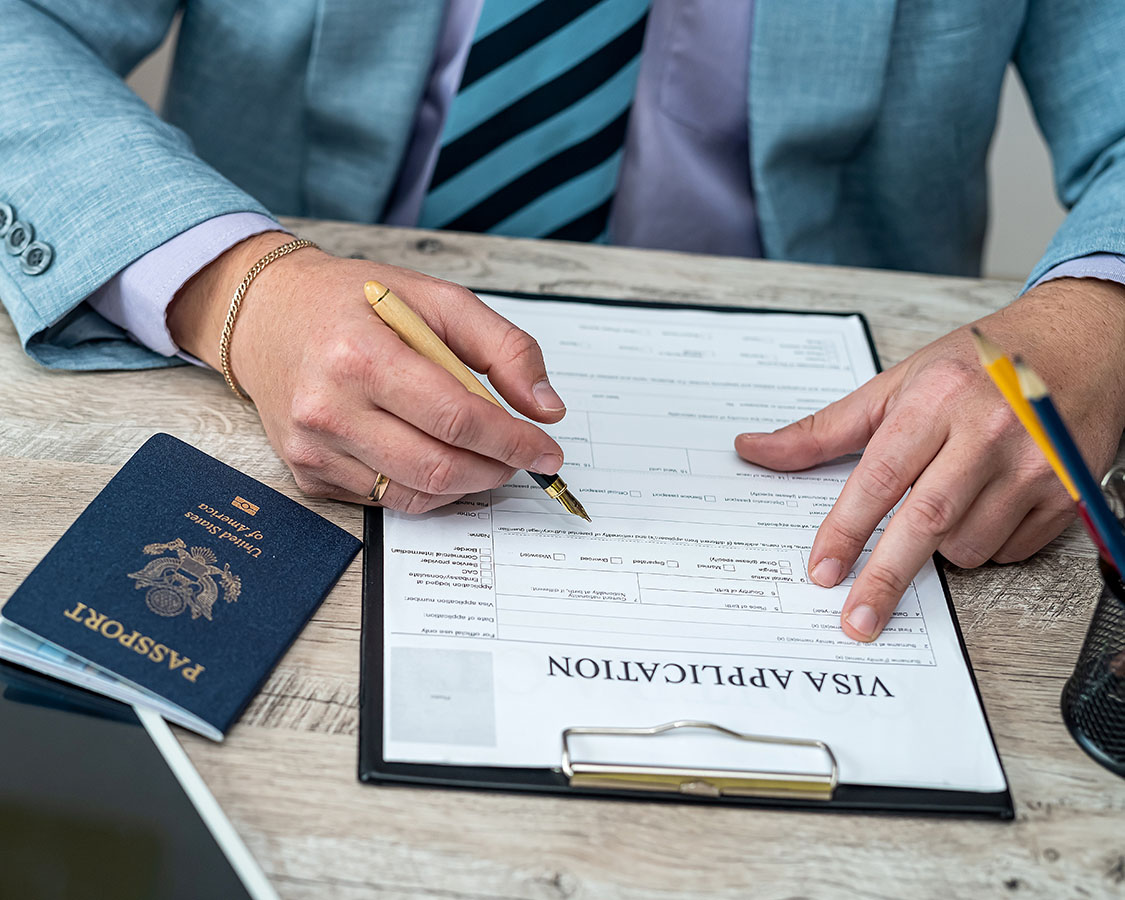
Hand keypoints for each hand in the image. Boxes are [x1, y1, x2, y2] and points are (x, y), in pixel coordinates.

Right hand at [168, 232, 566, 512]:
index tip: (547, 450)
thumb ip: (502, 347)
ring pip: (416, 494)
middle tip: (522, 458)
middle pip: (438, 466)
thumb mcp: (436, 299)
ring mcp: (313, 448)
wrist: (267, 314)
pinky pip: (385, 499)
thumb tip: (546, 407)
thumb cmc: (352, 302)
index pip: (457, 418)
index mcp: (361, 355)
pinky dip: (426, 487)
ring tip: (485, 457)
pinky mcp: (307, 474)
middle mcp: (328, 407)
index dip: (514, 441)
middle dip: (497, 470)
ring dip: (467, 484)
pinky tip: (435, 455)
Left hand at [734, 278, 1124, 641]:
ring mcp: (1035, 464)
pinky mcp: (1068, 492)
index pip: (880, 477)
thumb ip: (825, 428)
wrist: (1079, 341)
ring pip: (967, 545)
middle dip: (885, 577)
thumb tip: (756, 450)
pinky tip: (985, 506)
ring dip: (939, 549)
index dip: (846, 530)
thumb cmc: (978, 364)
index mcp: (937, 399)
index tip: (822, 571)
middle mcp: (989, 431)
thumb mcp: (896, 382)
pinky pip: (1008, 550)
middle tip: (856, 619)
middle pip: (926, 521)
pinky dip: (984, 544)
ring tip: (942, 504)